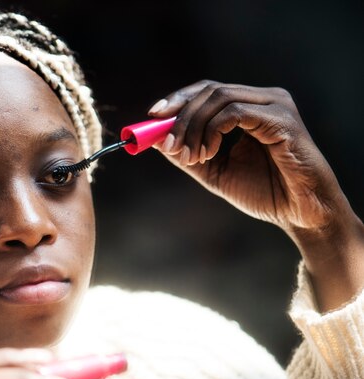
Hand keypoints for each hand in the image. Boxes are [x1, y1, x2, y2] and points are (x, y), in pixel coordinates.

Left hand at [148, 80, 363, 310]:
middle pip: (210, 89)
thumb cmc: (264, 192)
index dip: (179, 99)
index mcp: (251, 107)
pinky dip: (212, 131)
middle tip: (167, 144)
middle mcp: (265, 99)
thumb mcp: (214, 171)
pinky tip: (208, 153)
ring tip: (191, 156)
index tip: (153, 116)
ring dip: (194, 127)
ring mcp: (276, 105)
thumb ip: (188, 154)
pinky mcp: (282, 119)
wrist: (300, 214)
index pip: (208, 89)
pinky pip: (235, 113)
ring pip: (219, 98)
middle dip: (180, 116)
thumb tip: (157, 139)